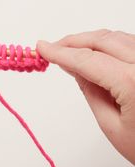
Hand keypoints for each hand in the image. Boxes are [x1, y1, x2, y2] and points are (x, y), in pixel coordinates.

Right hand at [37, 29, 134, 164]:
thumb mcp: (111, 124)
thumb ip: (90, 91)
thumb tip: (72, 67)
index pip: (87, 60)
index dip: (60, 53)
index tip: (43, 48)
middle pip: (102, 40)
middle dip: (72, 42)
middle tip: (52, 47)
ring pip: (115, 38)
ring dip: (88, 41)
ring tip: (68, 51)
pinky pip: (127, 44)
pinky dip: (105, 45)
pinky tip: (92, 52)